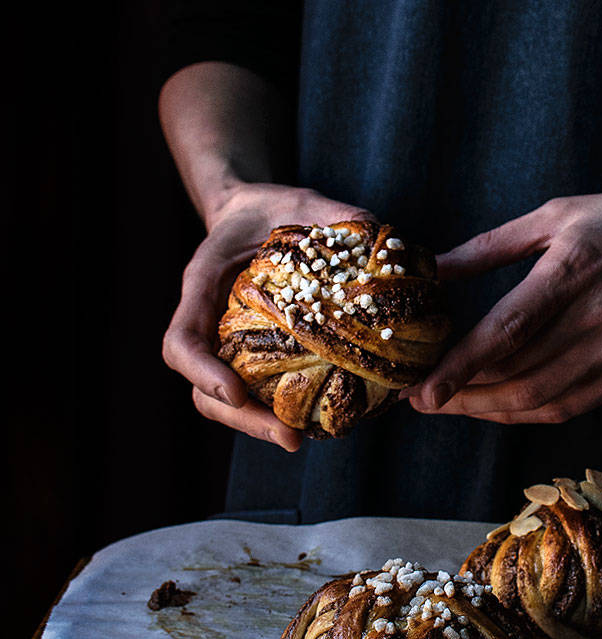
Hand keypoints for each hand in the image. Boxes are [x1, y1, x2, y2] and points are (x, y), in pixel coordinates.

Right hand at [162, 182, 373, 448]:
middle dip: (242, 419)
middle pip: (203, 390)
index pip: (182, 340)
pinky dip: (278, 410)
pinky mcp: (253, 355)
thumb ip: (337, 217)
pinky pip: (256, 391)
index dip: (202, 371)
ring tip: (299, 438)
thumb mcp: (303, 201)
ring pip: (226, 402)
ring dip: (258, 426)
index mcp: (205, 286)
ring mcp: (227, 344)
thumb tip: (382, 239)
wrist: (258, 212)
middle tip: (289, 438)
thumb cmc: (274, 206)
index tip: (237, 392)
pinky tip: (316, 422)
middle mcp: (209, 322)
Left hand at [408, 188, 601, 423]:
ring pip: (540, 399)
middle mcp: (595, 320)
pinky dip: (529, 411)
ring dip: (489, 409)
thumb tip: (437, 269)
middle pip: (515, 375)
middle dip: (460, 395)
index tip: (420, 391)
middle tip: (420, 398)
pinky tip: (501, 405)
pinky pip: (571, 405)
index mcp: (572, 272)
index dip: (459, 368)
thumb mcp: (561, 214)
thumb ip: (493, 245)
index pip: (504, 333)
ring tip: (452, 405)